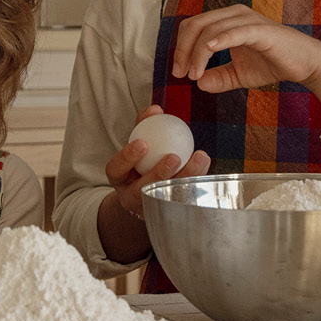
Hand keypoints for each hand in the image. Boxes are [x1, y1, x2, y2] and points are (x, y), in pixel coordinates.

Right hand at [95, 104, 210, 264]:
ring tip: (200, 158)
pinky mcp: (168, 212)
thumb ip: (144, 125)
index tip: (142, 142)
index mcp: (119, 178)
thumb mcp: (138, 143)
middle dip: (158, 173)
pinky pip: (183, 199)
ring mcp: (149, 207)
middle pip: (141, 190)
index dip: (127, 157)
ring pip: (166, 197)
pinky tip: (205, 165)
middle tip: (174, 156)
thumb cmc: (141, 160)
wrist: (144, 194)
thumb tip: (155, 109)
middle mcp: (130, 196)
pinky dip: (195, 183)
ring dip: (185, 178)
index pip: (115, 169)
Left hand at [171, 6, 320, 115]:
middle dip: (183, 50)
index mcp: (226, 20)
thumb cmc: (272, 63)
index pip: (193, 26)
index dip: (181, 48)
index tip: (180, 72)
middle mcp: (234, 14)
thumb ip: (219, 77)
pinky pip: (236, 31)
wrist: (304, 63)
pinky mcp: (261, 31)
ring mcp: (248, 20)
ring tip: (195, 74)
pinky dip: (220, 40)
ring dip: (198, 53)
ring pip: (211, 30)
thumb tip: (199, 83)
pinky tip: (210, 50)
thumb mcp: (239, 74)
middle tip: (182, 74)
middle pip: (196, 25)